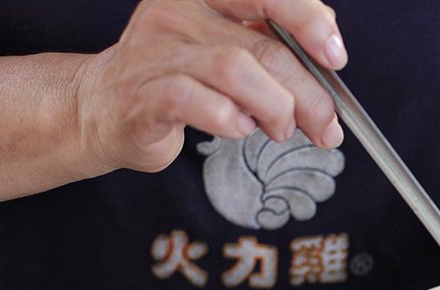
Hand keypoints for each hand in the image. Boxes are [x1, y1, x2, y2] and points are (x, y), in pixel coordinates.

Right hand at [75, 0, 346, 173]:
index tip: (335, 56)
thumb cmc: (177, 77)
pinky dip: (230, 120)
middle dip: (308, 94)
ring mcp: (157, 51)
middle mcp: (178, 11)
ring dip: (275, 109)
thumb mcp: (229, 44)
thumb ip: (274, 37)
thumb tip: (328, 41)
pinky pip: (197, 101)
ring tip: (279, 128)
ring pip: (236, 70)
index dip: (309, 21)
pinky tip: (238, 128)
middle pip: (265, 47)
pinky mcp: (143, 95)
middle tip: (324, 125)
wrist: (104, 108)